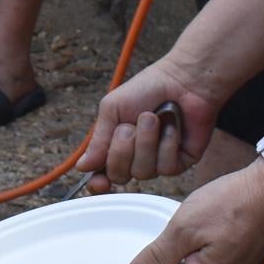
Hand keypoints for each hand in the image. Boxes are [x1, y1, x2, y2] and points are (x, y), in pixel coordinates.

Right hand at [74, 62, 222, 185]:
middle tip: (129, 126)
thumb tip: (82, 166)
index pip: (103, 174)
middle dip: (122, 149)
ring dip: (146, 142)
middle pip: (120, 175)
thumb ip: (98, 140)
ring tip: (153, 118)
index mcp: (115, 145)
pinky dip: (167, 143)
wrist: (182, 81)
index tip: (100, 181)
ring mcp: (158, 161)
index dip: (99, 182)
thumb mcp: (112, 109)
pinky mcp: (180, 162)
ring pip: (143, 172)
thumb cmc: (146, 89)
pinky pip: (166, 166)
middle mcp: (135, 157)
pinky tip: (172, 127)